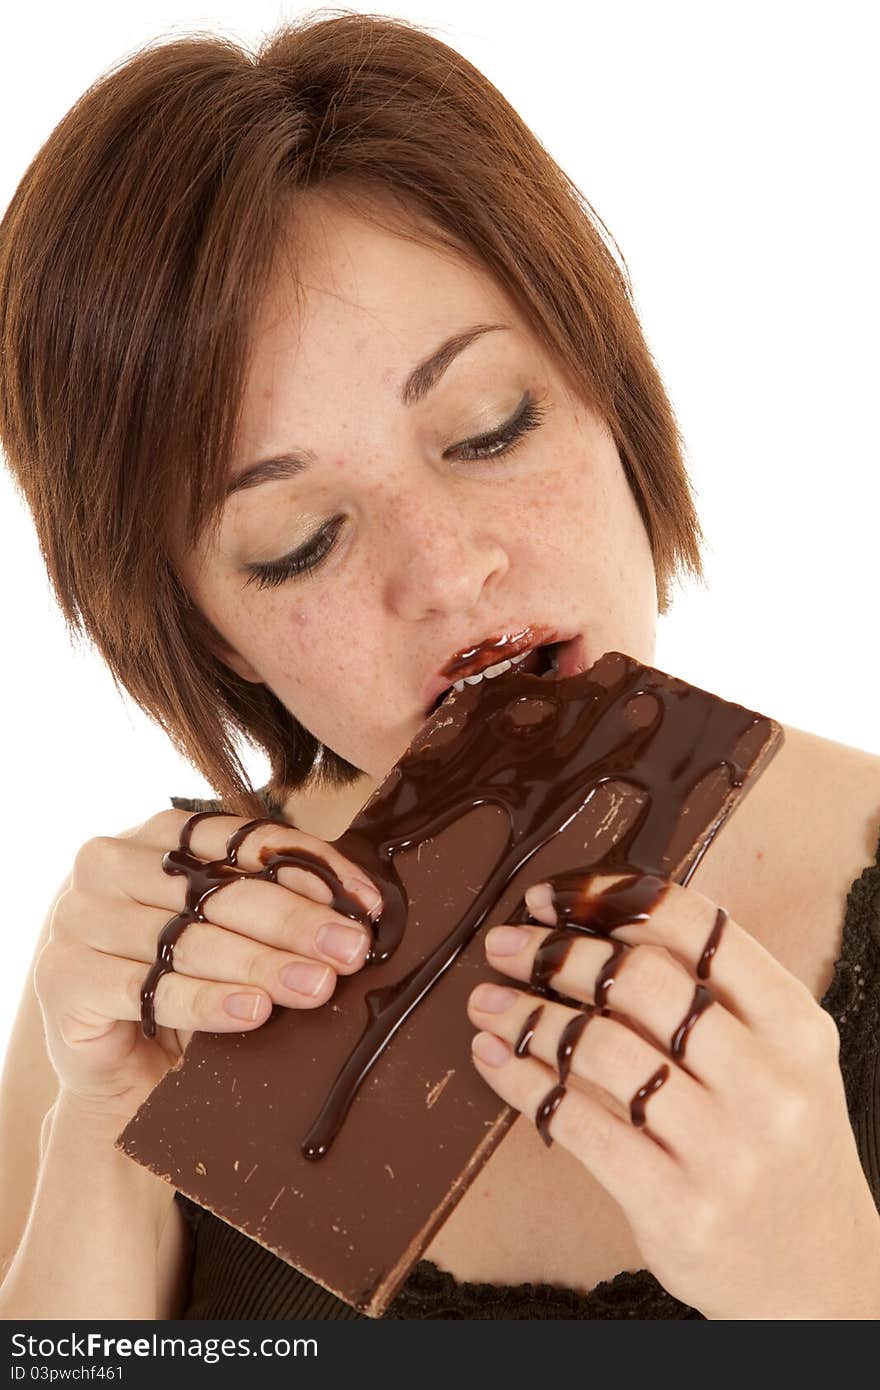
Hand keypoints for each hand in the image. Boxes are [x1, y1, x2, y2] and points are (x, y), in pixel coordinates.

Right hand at [35, 809, 381, 1122]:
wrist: (122, 1068)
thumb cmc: (185, 983)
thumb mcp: (230, 932)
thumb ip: (274, 905)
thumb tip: (360, 907)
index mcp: (156, 834)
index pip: (245, 838)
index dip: (312, 868)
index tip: (366, 904)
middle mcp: (110, 864)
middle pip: (220, 890)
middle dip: (295, 922)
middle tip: (349, 950)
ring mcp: (79, 918)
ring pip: (190, 941)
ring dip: (262, 965)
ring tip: (317, 985)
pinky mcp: (64, 977)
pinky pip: (151, 990)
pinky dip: (209, 1003)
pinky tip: (254, 1013)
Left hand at [467, 870, 879, 1318]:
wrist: (818, 1271)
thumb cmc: (780, 1142)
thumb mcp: (780, 1058)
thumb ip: (715, 994)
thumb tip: (595, 921)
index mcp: (795, 1026)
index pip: (697, 927)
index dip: (610, 898)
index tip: (550, 896)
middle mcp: (768, 1083)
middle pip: (639, 981)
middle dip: (556, 953)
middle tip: (506, 944)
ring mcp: (725, 1150)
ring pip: (600, 1050)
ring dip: (527, 1016)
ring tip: (486, 1000)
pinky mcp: (676, 1206)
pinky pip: (579, 1123)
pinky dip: (524, 1082)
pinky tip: (494, 1059)